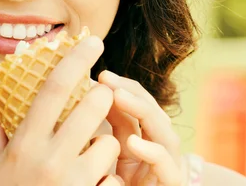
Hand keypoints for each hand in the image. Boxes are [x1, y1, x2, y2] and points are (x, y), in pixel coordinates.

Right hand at [0, 36, 123, 185]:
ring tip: (88, 152)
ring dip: (103, 142)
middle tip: (97, 97)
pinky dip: (108, 179)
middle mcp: (50, 161)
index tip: (91, 41)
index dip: (75, 60)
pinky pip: (114, 180)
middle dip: (100, 97)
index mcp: (23, 146)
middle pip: (92, 107)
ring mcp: (74, 185)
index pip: (53, 89)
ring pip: (108, 142)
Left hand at [97, 70, 182, 185]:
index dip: (121, 88)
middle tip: (106, 77)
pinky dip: (153, 154)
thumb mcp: (104, 160)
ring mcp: (166, 171)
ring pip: (166, 136)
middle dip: (132, 92)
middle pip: (153, 116)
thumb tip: (77, 98)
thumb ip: (100, 133)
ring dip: (143, 112)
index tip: (98, 75)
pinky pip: (167, 170)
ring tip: (117, 96)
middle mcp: (157, 154)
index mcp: (141, 145)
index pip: (136, 109)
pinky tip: (133, 142)